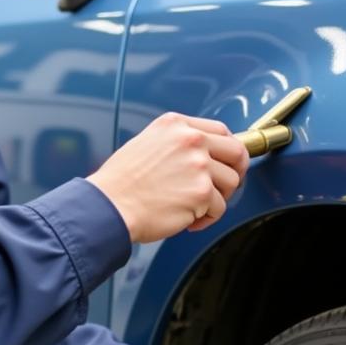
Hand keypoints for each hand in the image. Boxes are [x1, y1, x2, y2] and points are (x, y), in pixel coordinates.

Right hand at [86, 113, 248, 242]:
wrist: (109, 206)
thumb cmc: (121, 183)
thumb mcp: (147, 144)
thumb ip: (178, 143)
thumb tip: (204, 155)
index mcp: (175, 125)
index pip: (220, 130)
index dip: (228, 150)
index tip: (227, 162)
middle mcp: (190, 139)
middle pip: (236, 152)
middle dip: (236, 172)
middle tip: (224, 188)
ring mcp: (198, 164)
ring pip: (230, 183)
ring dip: (216, 199)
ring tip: (194, 207)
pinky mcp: (201, 191)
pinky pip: (219, 208)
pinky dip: (205, 219)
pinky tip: (187, 219)